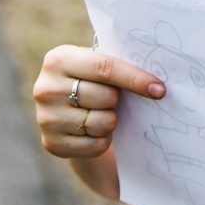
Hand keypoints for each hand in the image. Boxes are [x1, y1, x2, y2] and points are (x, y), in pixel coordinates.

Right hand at [32, 43, 164, 158]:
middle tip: (113, 98)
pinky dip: (103, 140)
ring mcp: (45, 117)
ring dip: (111, 120)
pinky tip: (94, 130)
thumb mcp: (95, 64)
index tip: (159, 89)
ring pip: (102, 122)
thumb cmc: (90, 81)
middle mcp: (46, 87)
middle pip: (106, 96)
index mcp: (58, 59)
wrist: (64, 110)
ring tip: (102, 113)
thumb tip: (156, 83)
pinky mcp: (51, 143)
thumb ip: (117, 65)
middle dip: (117, 100)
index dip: (135, 79)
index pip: (104, 68)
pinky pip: (95, 145)